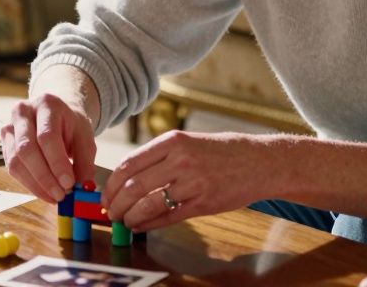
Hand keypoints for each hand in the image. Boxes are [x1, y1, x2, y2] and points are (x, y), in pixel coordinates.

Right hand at [0, 93, 96, 203]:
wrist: (55, 116)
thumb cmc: (70, 125)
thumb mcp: (85, 137)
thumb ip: (85, 161)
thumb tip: (82, 188)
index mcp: (47, 104)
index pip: (47, 136)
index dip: (57, 162)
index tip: (69, 183)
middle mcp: (23, 112)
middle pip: (26, 148)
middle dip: (44, 177)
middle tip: (61, 194)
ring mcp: (9, 127)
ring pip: (16, 161)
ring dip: (36, 184)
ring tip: (55, 196)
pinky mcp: (4, 144)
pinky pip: (12, 168)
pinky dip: (29, 184)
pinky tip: (44, 192)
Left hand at [102, 131, 275, 231]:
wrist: (259, 162)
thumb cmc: (222, 151)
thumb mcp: (189, 141)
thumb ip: (160, 157)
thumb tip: (127, 178)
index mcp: (173, 141)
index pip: (129, 164)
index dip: (112, 183)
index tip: (106, 193)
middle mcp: (181, 160)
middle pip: (133, 187)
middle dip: (115, 204)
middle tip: (110, 212)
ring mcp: (192, 183)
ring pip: (147, 205)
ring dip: (129, 217)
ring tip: (124, 221)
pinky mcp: (202, 204)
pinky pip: (167, 217)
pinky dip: (148, 224)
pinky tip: (141, 225)